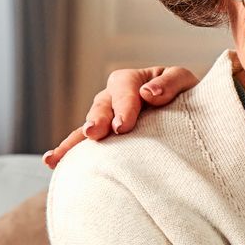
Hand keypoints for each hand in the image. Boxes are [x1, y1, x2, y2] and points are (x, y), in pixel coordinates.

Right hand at [42, 64, 199, 167]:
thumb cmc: (189, 97)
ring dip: (76, 140)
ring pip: (88, 126)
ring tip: (60, 155)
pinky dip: (68, 152)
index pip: (124, 89)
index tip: (123, 126)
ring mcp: (106, 120)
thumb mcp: (185, 83)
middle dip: (97, 120)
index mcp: (132, 81)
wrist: (192, 116)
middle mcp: (113, 98)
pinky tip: (52, 162)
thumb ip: (170, 83)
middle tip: (95, 134)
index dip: (123, 106)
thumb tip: (148, 93)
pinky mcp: (107, 140)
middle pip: (101, 106)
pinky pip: (84, 145)